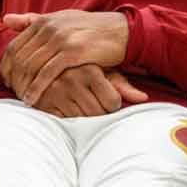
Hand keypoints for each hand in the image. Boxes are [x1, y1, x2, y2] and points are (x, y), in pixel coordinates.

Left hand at [0, 10, 129, 105]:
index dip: (6, 65)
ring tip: (20, 97)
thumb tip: (5, 19)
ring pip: (31, 66)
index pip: (14, 44)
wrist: (120, 31)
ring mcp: (61, 39)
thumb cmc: (89, 29)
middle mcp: (49, 28)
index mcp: (44, 21)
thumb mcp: (60, 20)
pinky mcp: (73, 52)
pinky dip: (36, 88)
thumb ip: (33, 20)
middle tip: (11, 91)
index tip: (6, 79)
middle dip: (12, 77)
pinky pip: (47, 73)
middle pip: (19, 57)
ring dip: (22, 85)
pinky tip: (32, 99)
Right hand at [30, 64, 148, 117]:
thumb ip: (122, 85)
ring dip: (85, 117)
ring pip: (82, 120)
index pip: (112, 102)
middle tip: (94, 102)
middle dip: (100, 112)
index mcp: (89, 69)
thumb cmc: (83, 69)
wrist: (46, 64)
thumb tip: (143, 98)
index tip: (106, 97)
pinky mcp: (43, 103)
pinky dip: (69, 120)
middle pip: (98, 113)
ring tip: (81, 104)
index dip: (112, 104)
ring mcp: (55, 92)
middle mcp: (71, 79)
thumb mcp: (104, 72)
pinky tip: (68, 108)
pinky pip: (65, 122)